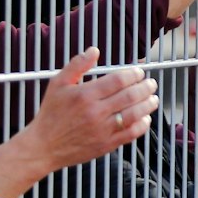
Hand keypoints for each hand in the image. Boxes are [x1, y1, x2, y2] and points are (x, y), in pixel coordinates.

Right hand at [0, 49, 160, 197]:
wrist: (43, 146)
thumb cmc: (51, 114)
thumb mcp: (57, 84)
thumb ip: (77, 65)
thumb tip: (94, 50)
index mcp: (85, 95)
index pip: (118, 80)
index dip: (133, 74)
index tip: (139, 72)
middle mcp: (96, 112)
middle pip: (130, 96)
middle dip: (146, 87)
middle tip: (151, 83)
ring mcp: (103, 129)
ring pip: (135, 114)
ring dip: (148, 104)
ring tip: (153, 98)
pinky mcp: (107, 144)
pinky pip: (131, 133)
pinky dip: (143, 125)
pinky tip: (145, 118)